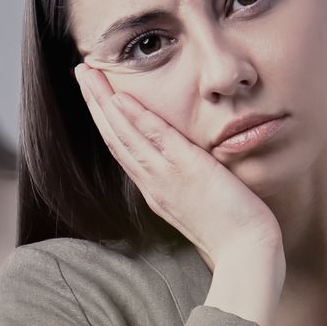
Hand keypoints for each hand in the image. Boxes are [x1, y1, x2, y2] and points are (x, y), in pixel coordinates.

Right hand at [74, 64, 281, 268]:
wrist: (246, 254)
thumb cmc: (233, 233)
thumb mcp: (201, 203)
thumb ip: (187, 182)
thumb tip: (187, 164)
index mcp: (155, 189)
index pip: (122, 148)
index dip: (105, 119)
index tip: (94, 94)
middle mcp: (153, 183)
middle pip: (114, 136)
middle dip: (94, 102)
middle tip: (80, 71)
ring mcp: (167, 177)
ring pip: (125, 134)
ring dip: (103, 101)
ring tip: (88, 73)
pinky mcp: (189, 171)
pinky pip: (157, 139)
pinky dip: (135, 118)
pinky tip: (119, 97)